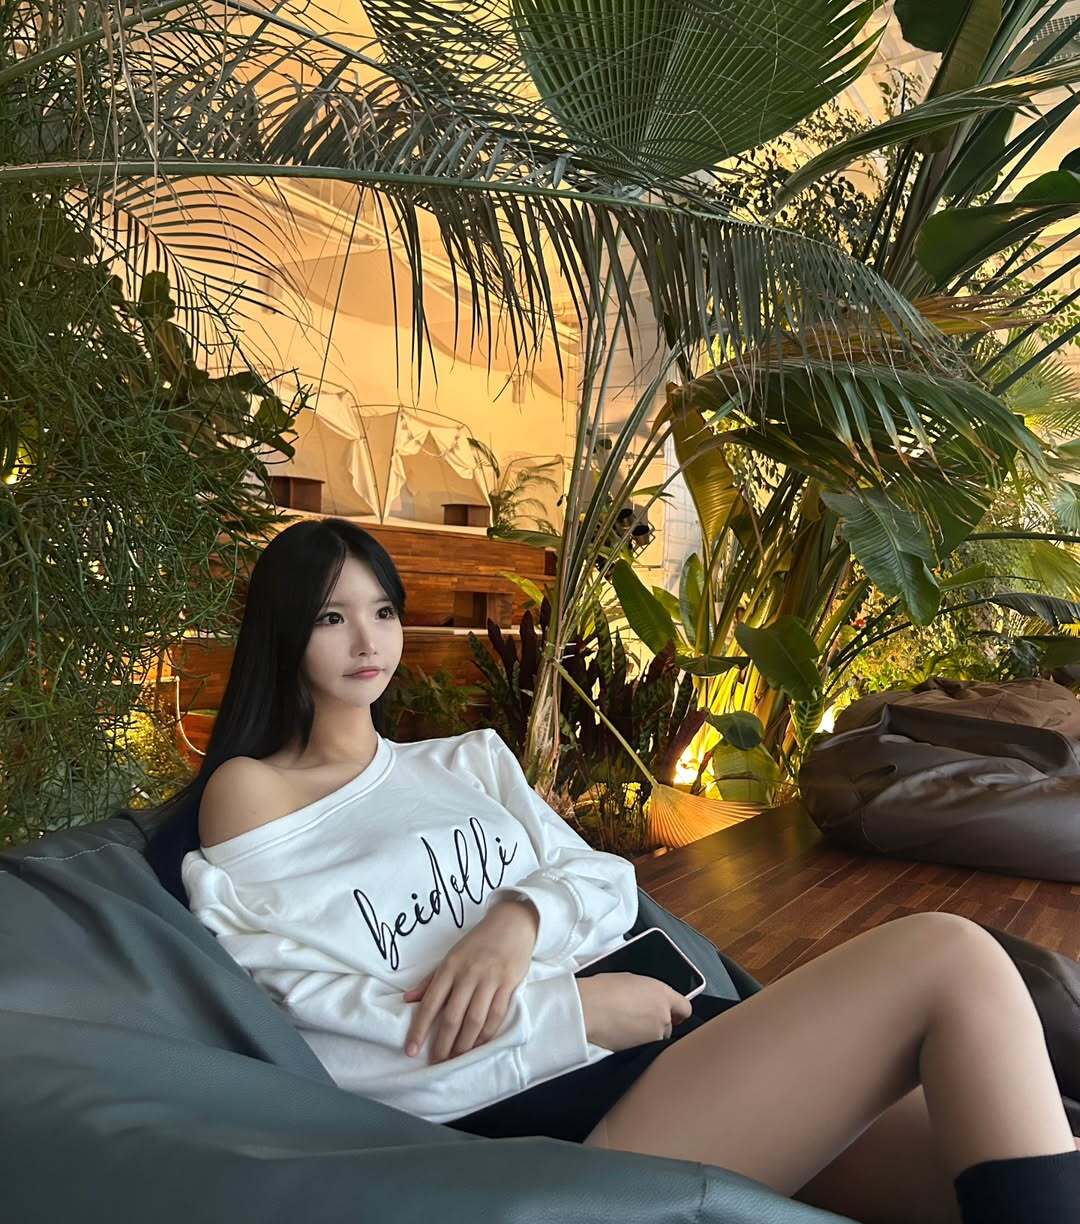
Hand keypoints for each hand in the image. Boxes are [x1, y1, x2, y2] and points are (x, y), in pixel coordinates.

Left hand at [402, 898, 538, 1063]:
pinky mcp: (508, 984)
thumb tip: (407, 1000)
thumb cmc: (478, 943)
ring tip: (456, 1058)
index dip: (419, 1029)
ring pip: (474, 1020)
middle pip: (453, 1016)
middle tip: (436, 1063)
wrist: (511, 924)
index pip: (430, 1003)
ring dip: (464, 1044)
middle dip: (443, 1044)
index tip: (411, 1050)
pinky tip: (478, 1045)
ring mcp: (490, 980)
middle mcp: (468, 974)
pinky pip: (496, 1015)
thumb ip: (431, 980)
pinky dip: (486, 1034)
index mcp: (450, 967)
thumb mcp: (451, 956)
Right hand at [575, 972, 692, 1051]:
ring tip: (626, 1025)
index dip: (678, 1011)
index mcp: (662, 994)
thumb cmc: (602, 990)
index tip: (673, 1013)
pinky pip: (644, 1047)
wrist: (587, 1010)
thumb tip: (649, 999)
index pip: (685, 1007)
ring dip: (646, 1034)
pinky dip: (636, 1043)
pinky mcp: (640, 1051)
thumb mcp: (630, 980)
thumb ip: (648, 992)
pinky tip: (621, 1033)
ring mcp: (653, 1036)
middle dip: (658, 1022)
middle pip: (669, 1025)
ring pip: (656, 1037)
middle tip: (638, 1016)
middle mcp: (663, 1016)